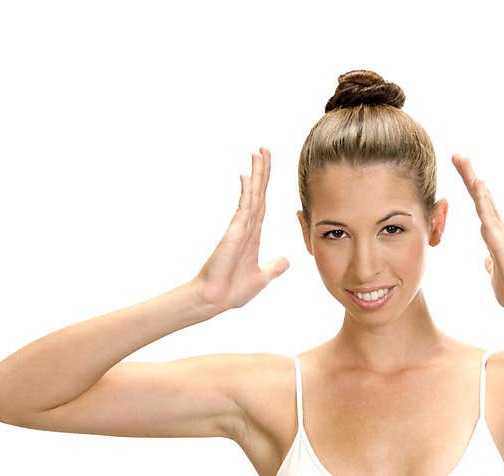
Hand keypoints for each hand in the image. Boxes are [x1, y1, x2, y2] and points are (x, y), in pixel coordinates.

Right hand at [193, 147, 288, 311]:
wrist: (217, 300)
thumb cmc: (233, 290)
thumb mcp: (262, 278)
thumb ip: (274, 268)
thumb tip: (287, 261)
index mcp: (253, 234)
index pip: (262, 203)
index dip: (265, 184)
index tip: (266, 165)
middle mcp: (247, 226)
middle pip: (257, 192)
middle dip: (261, 170)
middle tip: (263, 148)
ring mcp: (240, 228)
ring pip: (252, 195)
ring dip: (256, 174)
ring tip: (259, 152)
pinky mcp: (235, 232)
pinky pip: (244, 208)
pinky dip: (247, 192)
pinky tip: (248, 176)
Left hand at [452, 153, 503, 312]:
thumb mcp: (494, 275)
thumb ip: (491, 266)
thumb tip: (487, 262)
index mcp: (494, 235)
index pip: (480, 206)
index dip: (472, 189)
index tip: (465, 170)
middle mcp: (497, 228)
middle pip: (480, 197)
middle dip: (469, 175)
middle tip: (458, 155)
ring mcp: (498, 232)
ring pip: (483, 201)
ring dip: (472, 180)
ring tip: (463, 160)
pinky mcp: (499, 239)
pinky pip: (488, 215)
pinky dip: (482, 198)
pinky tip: (477, 183)